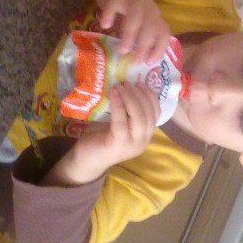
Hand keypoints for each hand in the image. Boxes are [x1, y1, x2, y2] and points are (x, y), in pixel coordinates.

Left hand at [42, 82, 160, 185]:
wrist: (86, 160)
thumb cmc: (101, 138)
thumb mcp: (118, 121)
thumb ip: (125, 108)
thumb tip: (125, 84)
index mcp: (146, 134)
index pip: (156, 112)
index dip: (150, 95)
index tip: (140, 82)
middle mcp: (143, 141)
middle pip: (149, 114)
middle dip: (140, 94)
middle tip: (127, 82)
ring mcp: (133, 145)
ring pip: (140, 118)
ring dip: (130, 98)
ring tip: (120, 86)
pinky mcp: (119, 145)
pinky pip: (122, 122)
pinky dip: (119, 106)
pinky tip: (113, 95)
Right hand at [96, 0, 170, 64]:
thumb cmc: (127, 10)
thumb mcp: (137, 24)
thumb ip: (137, 39)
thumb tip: (133, 60)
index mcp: (155, 17)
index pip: (163, 34)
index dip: (159, 49)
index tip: (149, 62)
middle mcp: (148, 8)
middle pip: (151, 27)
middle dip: (144, 46)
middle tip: (134, 61)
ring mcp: (133, 0)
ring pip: (136, 17)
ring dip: (130, 35)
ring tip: (122, 50)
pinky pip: (114, 5)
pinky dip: (110, 16)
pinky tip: (105, 26)